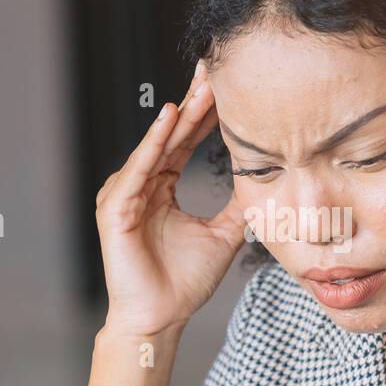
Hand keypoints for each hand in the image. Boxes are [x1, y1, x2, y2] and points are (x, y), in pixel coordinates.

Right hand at [96, 61, 246, 336]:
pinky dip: (154, 143)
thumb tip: (269, 184)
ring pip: (157, 145)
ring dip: (179, 116)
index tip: (227, 84)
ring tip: (201, 87)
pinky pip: (139, 169)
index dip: (206, 114)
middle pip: (171, 134)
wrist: (160, 318)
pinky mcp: (116, 208)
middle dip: (194, 101)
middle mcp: (141, 184)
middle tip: (214, 67)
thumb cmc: (184, 282)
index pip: (185, 140)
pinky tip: (170, 119)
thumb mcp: (224, 235)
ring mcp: (126, 193)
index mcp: (162, 187)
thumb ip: (240, 206)